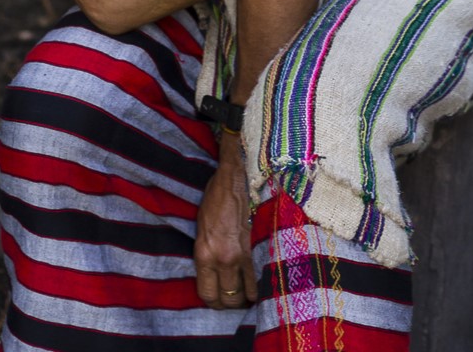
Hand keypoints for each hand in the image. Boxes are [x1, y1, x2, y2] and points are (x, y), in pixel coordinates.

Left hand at [194, 132, 257, 308]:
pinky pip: (267, 273)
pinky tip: (269, 275)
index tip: (222, 297)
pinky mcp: (265, 242)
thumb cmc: (219, 193)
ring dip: (254, 294)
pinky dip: (268, 279)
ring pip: (252, 292)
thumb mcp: (202, 222)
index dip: (216, 301)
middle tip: (240, 294)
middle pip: (230, 300)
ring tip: (256, 287)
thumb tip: (214, 268)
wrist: (241, 170)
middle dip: (235, 302)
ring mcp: (247, 252)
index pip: (208, 296)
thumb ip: (206, 249)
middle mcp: (225, 259)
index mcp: (205, 254)